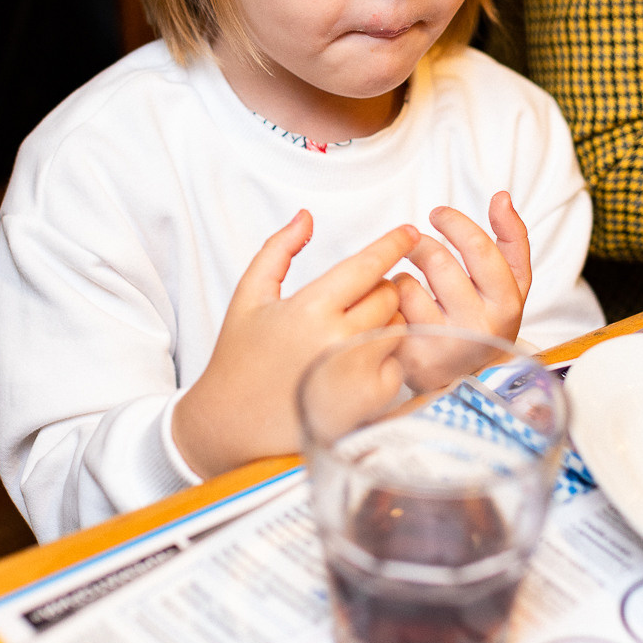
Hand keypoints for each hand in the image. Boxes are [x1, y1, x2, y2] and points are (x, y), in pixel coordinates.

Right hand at [171, 211, 418, 478]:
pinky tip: (356, 362)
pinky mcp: (372, 401)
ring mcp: (359, 374)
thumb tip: (306, 216)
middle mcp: (339, 341)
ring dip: (385, 319)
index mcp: (310, 309)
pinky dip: (386, 356)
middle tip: (356, 297)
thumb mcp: (249, 296)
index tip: (409, 233)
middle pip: (388, 295)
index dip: (393, 244)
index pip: (367, 266)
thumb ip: (278, 249)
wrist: (233, 426)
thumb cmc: (239, 358)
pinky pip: (398, 362)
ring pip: (397, 326)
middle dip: (380, 287)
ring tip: (352, 330)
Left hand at [393, 191, 530, 352]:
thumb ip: (512, 238)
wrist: (469, 382)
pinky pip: (385, 311)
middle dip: (420, 244)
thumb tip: (501, 197)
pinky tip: (396, 309)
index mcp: (505, 305)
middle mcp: (476, 329)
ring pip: (405, 286)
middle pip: (437, 261)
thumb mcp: (511, 283)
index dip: (455, 222)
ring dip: (401, 275)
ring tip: (410, 284)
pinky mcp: (410, 360)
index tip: (437, 213)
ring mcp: (442, 347)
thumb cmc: (487, 320)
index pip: (479, 248)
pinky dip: (386, 302)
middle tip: (415, 243)